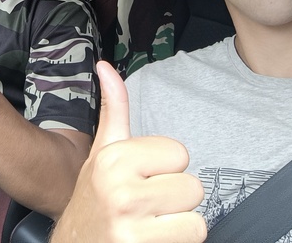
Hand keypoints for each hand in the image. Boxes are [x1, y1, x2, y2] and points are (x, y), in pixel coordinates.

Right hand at [51, 61, 206, 242]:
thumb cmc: (94, 199)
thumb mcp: (102, 153)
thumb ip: (114, 109)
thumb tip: (106, 66)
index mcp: (114, 158)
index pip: (180, 154)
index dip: (166, 170)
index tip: (143, 181)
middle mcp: (120, 189)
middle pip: (192, 186)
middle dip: (175, 200)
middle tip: (147, 208)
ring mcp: (131, 222)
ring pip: (196, 217)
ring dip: (179, 225)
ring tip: (152, 226)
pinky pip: (193, 236)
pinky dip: (180, 242)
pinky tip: (154, 240)